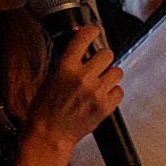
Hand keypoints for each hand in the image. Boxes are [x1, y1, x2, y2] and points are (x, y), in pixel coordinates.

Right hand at [26, 26, 121, 149]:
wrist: (49, 134)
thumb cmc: (45, 109)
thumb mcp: (51, 78)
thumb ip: (68, 63)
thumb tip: (82, 50)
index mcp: (65, 67)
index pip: (84, 38)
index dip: (91, 31)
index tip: (94, 31)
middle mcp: (83, 77)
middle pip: (107, 54)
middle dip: (103, 58)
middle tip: (97, 65)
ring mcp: (96, 93)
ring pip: (117, 71)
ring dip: (110, 75)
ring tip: (100, 82)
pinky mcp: (105, 107)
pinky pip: (120, 91)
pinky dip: (113, 92)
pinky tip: (103, 95)